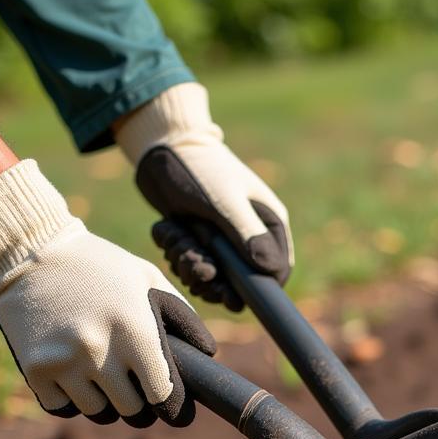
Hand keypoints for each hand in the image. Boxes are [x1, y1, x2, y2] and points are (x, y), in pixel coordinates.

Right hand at [0, 160, 215, 426]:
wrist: (27, 249)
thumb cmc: (99, 265)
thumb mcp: (147, 278)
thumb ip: (182, 316)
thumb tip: (207, 355)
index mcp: (135, 330)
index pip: (163, 395)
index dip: (172, 404)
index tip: (172, 406)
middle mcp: (100, 351)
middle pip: (132, 411)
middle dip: (138, 402)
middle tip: (133, 386)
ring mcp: (64, 363)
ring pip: (98, 413)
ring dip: (105, 401)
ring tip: (101, 374)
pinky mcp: (35, 371)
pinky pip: (63, 408)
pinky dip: (71, 399)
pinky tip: (72, 373)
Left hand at [115, 83, 292, 311]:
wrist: (162, 147)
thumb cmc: (199, 169)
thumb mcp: (224, 202)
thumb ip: (247, 234)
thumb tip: (271, 270)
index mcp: (268, 226)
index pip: (275, 273)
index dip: (253, 289)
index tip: (225, 291)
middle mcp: (249, 237)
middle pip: (238, 284)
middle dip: (210, 279)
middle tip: (192, 264)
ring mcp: (223, 241)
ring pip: (210, 278)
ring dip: (187, 265)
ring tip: (177, 238)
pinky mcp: (199, 240)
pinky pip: (189, 264)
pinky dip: (175, 252)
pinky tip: (169, 229)